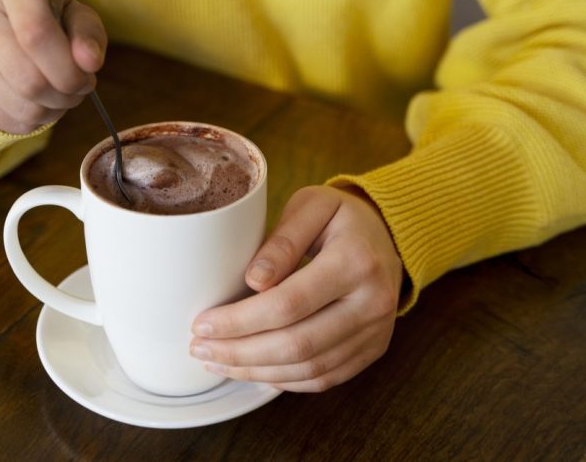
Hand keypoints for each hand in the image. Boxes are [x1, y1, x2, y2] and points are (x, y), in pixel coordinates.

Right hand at [0, 0, 106, 133]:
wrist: (3, 25)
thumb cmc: (50, 17)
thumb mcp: (77, 15)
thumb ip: (88, 34)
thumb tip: (88, 61)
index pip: (36, 32)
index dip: (68, 68)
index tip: (86, 78)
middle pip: (26, 76)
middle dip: (63, 95)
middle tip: (75, 90)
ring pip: (16, 103)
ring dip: (49, 111)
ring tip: (58, 96)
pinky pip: (0, 119)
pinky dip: (28, 122)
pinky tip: (36, 104)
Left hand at [190, 185, 402, 391]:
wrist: (386, 236)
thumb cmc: (339, 216)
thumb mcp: (311, 205)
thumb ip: (283, 239)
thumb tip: (253, 281)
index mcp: (356, 261)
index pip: (289, 303)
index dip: (240, 320)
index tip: (202, 323)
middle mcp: (373, 302)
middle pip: (297, 344)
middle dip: (241, 353)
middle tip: (199, 349)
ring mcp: (376, 331)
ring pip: (309, 368)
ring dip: (256, 372)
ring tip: (217, 362)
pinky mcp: (372, 350)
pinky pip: (324, 378)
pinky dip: (284, 380)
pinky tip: (252, 371)